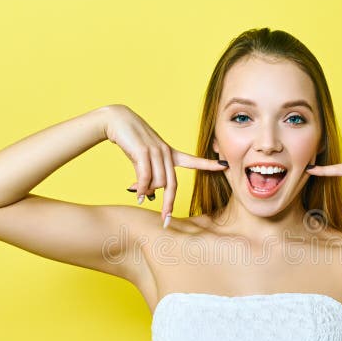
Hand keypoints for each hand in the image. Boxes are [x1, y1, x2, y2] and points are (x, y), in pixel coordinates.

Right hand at [101, 104, 226, 223]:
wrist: (117, 120)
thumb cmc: (130, 140)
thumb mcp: (143, 159)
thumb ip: (149, 176)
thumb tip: (150, 197)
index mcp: (169, 152)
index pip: (192, 160)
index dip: (208, 164)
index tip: (224, 166)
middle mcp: (166, 152)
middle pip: (172, 184)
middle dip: (169, 205)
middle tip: (165, 221)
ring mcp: (156, 152)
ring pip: (157, 182)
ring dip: (146, 191)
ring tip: (135, 190)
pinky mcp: (144, 152)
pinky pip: (146, 178)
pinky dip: (142, 189)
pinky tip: (137, 196)